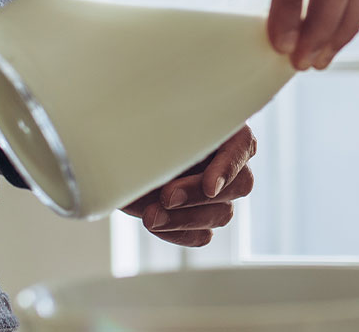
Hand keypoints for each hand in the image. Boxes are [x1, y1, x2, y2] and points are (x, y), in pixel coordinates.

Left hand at [121, 126, 256, 247]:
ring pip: (222, 214)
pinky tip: (156, 223)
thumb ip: (169, 129)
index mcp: (222, 128)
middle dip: (199, 194)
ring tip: (150, 215)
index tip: (209, 187)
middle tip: (166, 196)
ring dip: (186, 218)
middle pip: (240, 185)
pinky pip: (202, 235)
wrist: (115, 152)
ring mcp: (217, 194)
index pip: (244, 145)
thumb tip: (179, 137)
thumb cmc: (134, 126)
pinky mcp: (199, 219)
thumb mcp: (150, 121)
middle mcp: (226, 161)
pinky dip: (179, 233)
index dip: (229, 167)